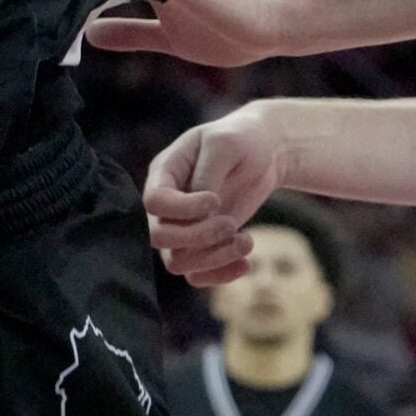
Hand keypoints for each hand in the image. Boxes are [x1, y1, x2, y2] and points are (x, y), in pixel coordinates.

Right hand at [141, 106, 287, 288]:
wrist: (262, 153)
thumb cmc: (239, 140)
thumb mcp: (224, 143)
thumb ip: (207, 173)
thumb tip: (201, 209)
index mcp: (164, 171)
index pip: (154, 202)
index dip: (183, 209)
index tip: (216, 199)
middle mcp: (167, 203)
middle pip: (160, 236)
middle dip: (198, 237)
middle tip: (232, 224)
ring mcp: (182, 226)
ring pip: (177, 261)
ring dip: (213, 259)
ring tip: (246, 242)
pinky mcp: (202, 245)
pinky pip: (196, 275)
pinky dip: (220, 275)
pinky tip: (246, 262)